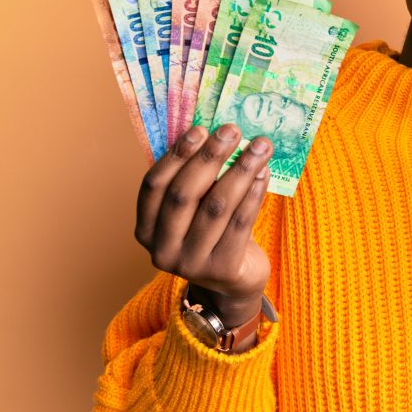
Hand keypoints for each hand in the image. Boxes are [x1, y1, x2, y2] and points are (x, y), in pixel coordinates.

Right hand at [134, 124, 273, 320]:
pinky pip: (240, 223)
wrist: (236, 282)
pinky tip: (264, 173)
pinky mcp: (222, 270)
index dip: (177, 156)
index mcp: (146, 230)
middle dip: (210, 157)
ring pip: (216, 207)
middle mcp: (162, 250)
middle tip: (232, 130)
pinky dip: (254, 194)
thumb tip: (214, 134)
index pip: (154, 186)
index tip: (200, 129)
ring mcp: (191, 264)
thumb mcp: (196, 210)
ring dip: (240, 171)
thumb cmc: (215, 235)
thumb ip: (196, 181)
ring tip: (260, 147)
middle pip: (184, 194)